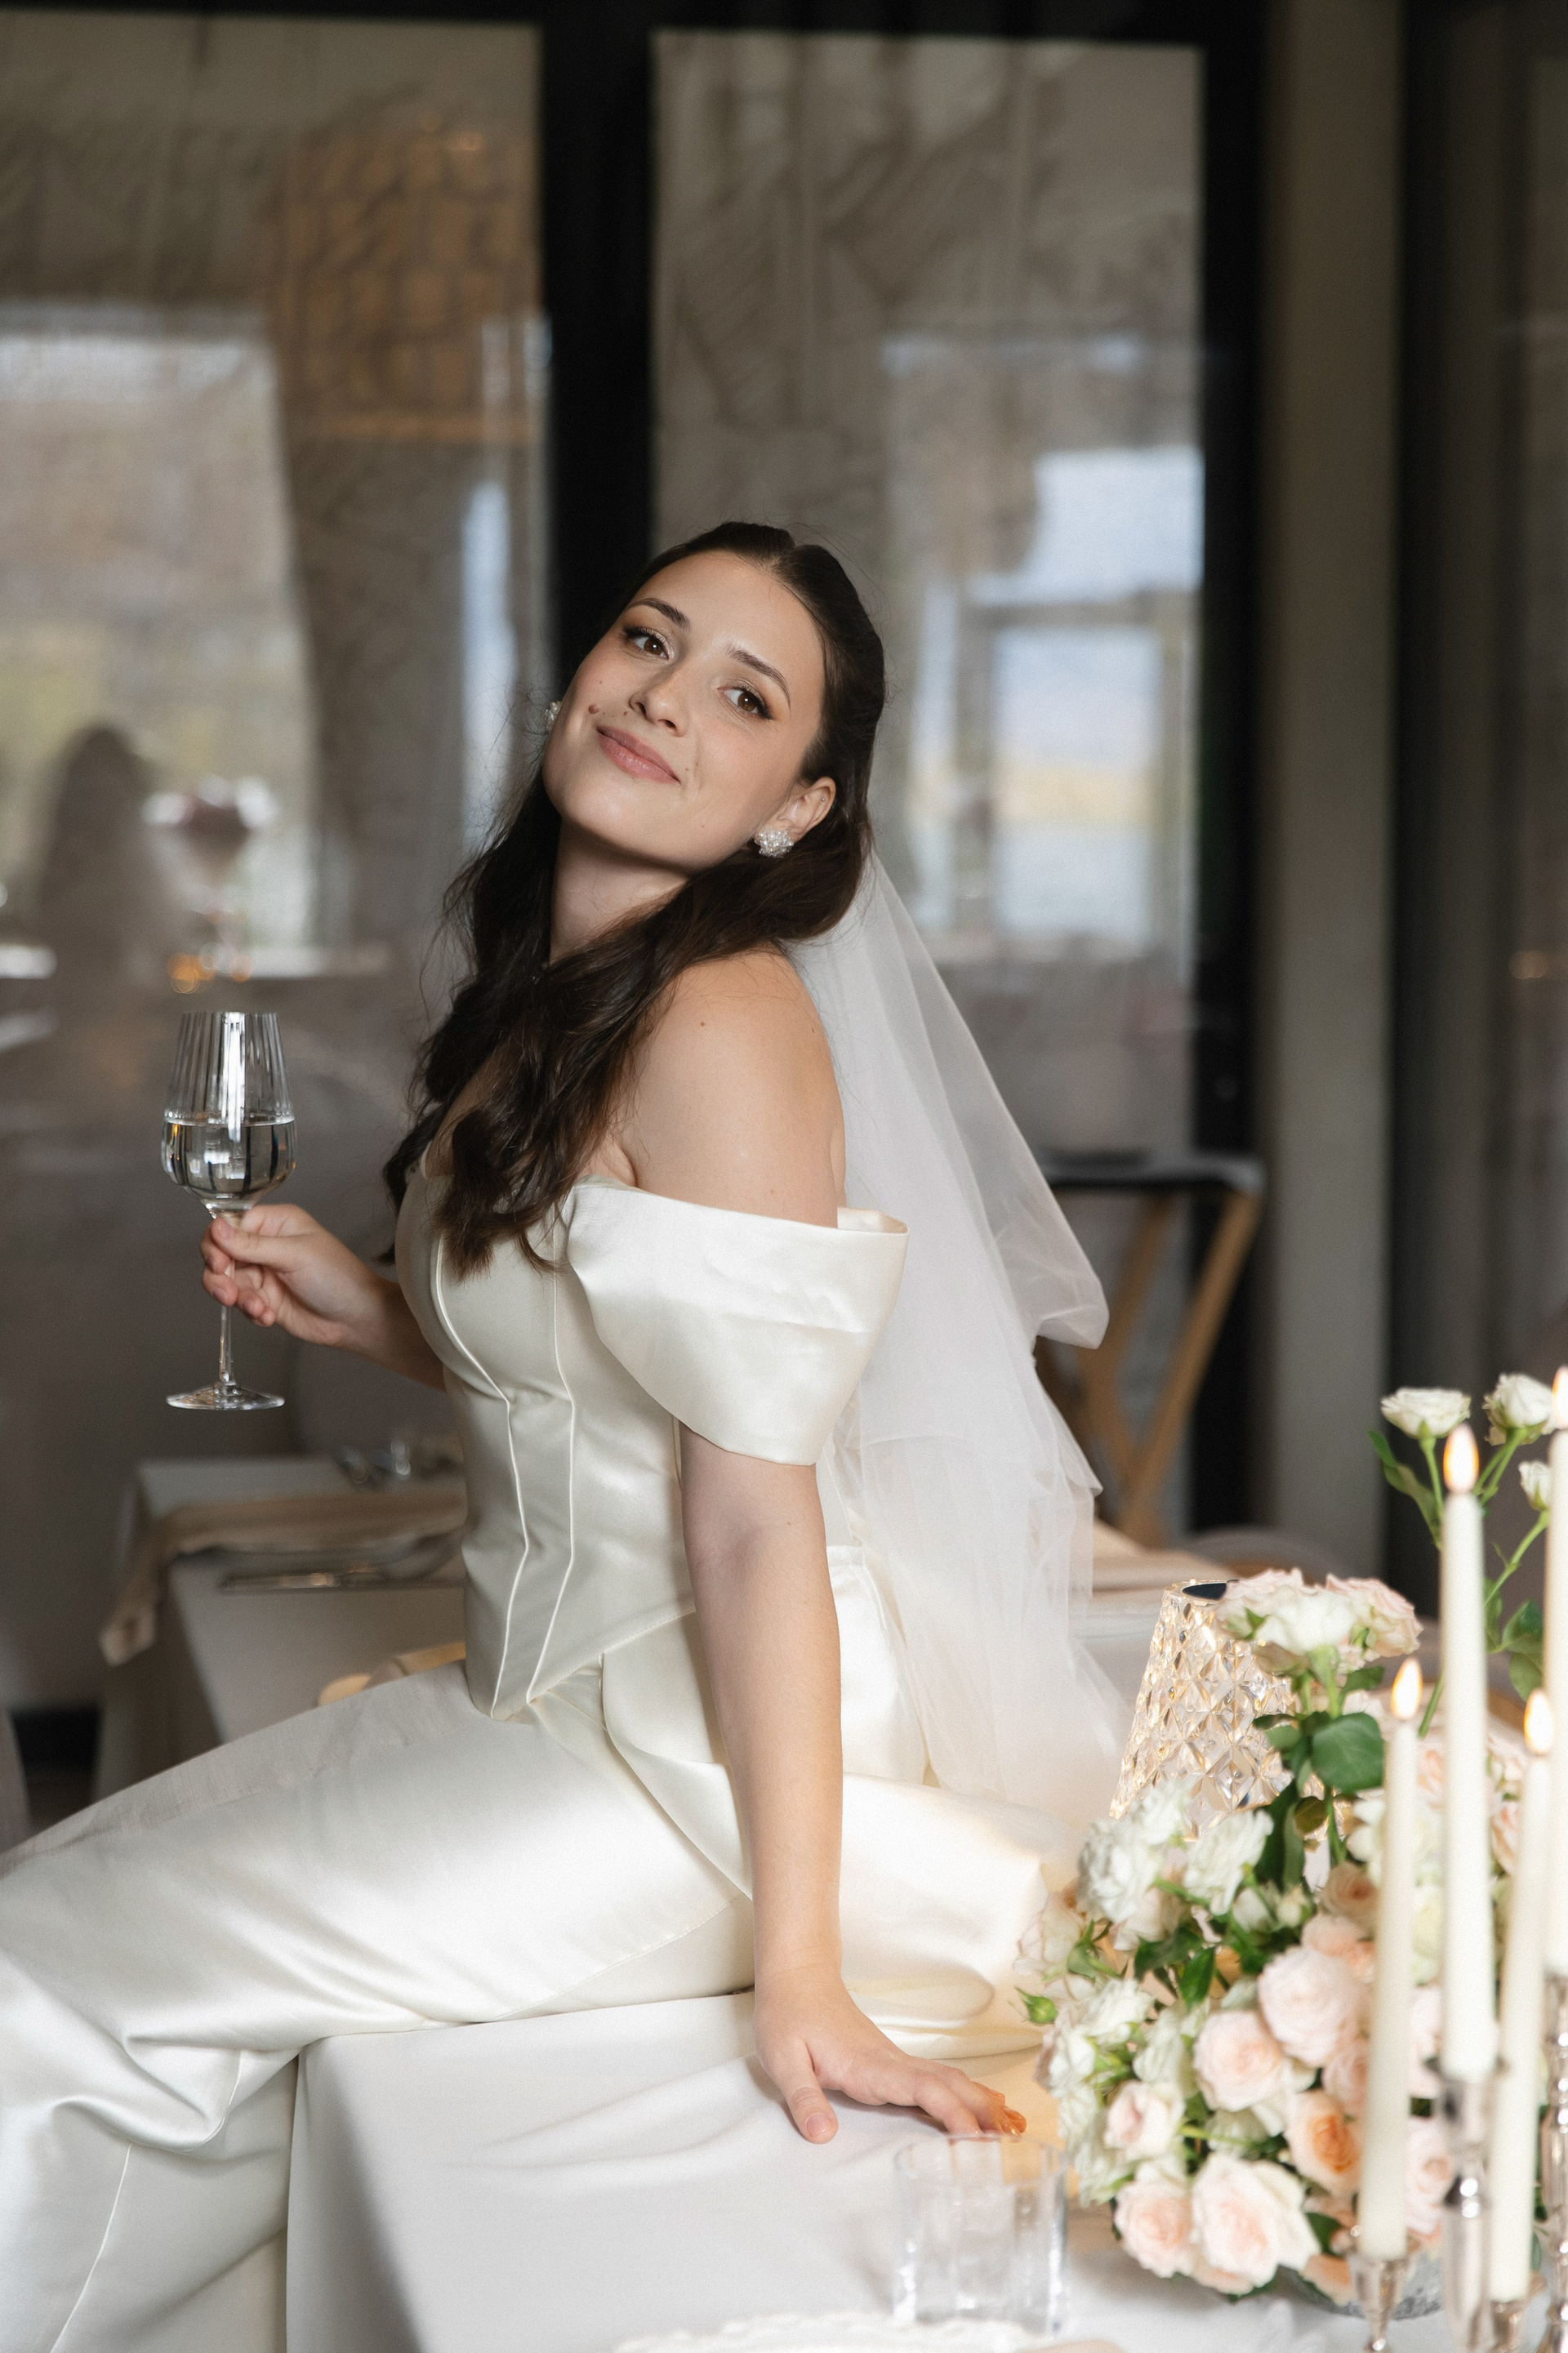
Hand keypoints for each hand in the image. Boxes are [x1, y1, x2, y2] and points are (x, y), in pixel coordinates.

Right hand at [201, 1204, 435, 1380]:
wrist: (355, 1318)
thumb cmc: (336, 1276)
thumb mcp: (294, 1255)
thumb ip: (252, 1245)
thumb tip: (216, 1228)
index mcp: (275, 1223)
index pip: (230, 1225)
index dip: (217, 1243)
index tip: (218, 1262)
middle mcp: (265, 1245)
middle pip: (220, 1254)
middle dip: (219, 1275)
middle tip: (228, 1292)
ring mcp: (263, 1273)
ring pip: (226, 1281)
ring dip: (235, 1297)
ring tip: (256, 1307)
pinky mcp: (263, 1299)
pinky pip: (240, 1303)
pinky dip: (250, 1311)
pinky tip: (268, 1316)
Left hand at [752, 1962, 1026, 2144]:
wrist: (797, 1977)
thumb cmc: (789, 2017)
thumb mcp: (782, 2060)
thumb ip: (803, 2098)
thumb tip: (822, 2135)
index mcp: (869, 2065)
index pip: (922, 2089)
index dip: (953, 2114)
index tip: (978, 2140)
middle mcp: (890, 2062)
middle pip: (948, 2084)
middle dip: (982, 2112)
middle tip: (1013, 2145)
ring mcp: (893, 2060)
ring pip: (947, 2080)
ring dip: (978, 2103)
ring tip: (1010, 2131)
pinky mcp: (890, 2062)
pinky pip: (935, 2079)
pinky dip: (963, 2095)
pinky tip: (978, 2106)